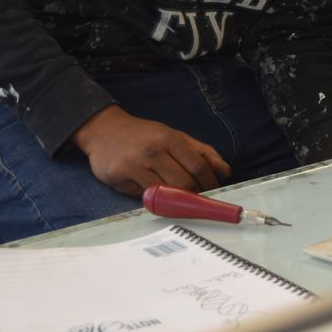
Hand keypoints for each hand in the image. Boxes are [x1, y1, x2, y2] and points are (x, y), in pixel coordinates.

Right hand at [71, 106, 231, 196]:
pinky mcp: (118, 176)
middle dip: (195, 195)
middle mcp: (153, 150)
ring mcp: (134, 164)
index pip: (197, 166)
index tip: (214, 192)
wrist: (104, 129)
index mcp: (169, 138)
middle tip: (199, 201)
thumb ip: (202, 152)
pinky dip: (154, 200)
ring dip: (176, 201)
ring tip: (180, 201)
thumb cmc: (145, 135)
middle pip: (183, 183)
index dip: (209, 183)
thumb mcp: (175, 136)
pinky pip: (142, 196)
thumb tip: (226, 172)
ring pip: (164, 193)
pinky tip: (156, 196)